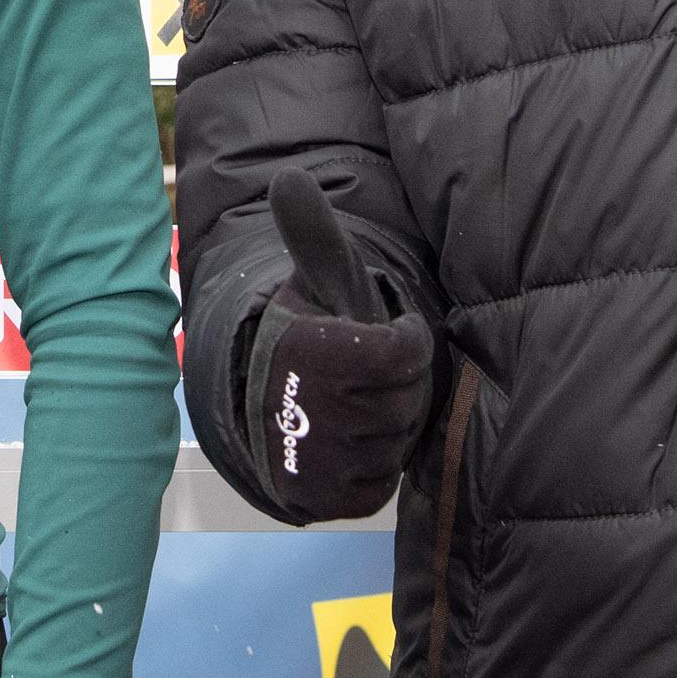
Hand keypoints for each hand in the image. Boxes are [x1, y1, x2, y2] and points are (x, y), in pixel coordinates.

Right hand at [243, 167, 434, 521]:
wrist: (269, 405)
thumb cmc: (314, 334)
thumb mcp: (321, 281)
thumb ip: (314, 233)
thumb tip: (288, 178)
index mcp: (305, 348)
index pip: (403, 352)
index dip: (407, 339)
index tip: (387, 332)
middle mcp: (303, 409)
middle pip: (406, 400)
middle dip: (399, 385)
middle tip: (372, 373)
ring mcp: (311, 460)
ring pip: (395, 443)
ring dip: (389, 424)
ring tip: (359, 404)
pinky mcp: (321, 500)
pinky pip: (381, 481)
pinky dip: (377, 462)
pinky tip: (354, 441)